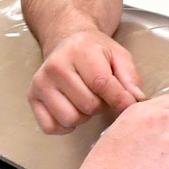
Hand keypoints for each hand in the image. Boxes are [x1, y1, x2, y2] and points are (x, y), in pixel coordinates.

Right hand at [29, 28, 144, 134]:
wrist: (67, 41)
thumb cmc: (95, 51)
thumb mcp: (118, 55)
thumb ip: (130, 77)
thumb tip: (136, 99)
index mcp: (80, 51)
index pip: (101, 84)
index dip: (119, 100)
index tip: (128, 105)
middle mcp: (56, 66)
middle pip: (88, 105)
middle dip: (101, 105)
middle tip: (100, 95)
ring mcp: (41, 82)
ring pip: (70, 118)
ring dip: (83, 115)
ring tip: (85, 100)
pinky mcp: (32, 97)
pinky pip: (50, 127)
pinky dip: (64, 125)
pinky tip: (71, 109)